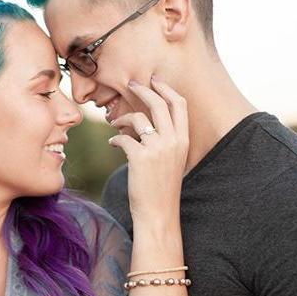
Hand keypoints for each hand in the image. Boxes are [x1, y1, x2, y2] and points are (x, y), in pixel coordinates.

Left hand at [108, 76, 188, 228]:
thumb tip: (146, 124)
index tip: (154, 81)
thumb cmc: (162, 189)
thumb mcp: (172, 161)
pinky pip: (123, 138)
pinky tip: (112, 143)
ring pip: (138, 118)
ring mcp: (158, 149)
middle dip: (143, 89)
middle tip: (130, 84)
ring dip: (123, 118)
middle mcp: (174, 141)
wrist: (158, 213)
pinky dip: (115, 138)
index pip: (179, 104)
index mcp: (184, 140)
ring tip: (115, 123)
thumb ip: (166, 141)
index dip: (166, 89)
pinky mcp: (140, 157)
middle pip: (159, 103)